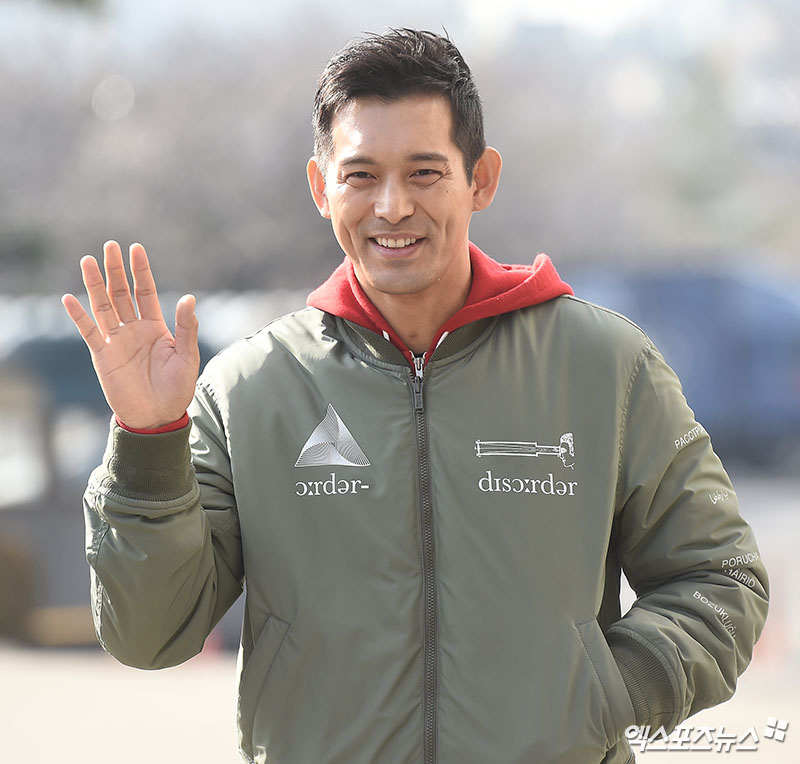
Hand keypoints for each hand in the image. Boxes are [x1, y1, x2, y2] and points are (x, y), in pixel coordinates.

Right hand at [61, 241, 199, 429]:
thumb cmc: (177, 389)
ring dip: (94, 285)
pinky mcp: (102, 356)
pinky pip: (88, 332)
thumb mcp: (187, 356)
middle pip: (122, 293)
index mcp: (156, 327)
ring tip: (88, 260)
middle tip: (110, 246)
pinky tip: (69, 298)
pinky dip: (79, 316)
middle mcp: (134, 330)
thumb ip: (186, 328)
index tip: (136, 249)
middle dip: (116, 270)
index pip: (146, 292)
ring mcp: (116, 341)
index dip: (141, 271)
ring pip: (103, 306)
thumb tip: (189, 298)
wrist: (158, 417)